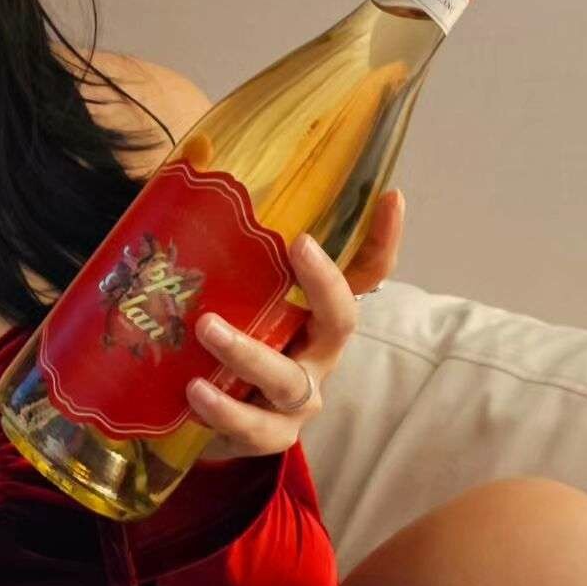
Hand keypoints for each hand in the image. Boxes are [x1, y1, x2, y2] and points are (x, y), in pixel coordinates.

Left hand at [187, 189, 405, 462]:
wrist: (208, 419)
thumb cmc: (230, 336)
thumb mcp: (231, 289)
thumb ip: (221, 234)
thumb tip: (202, 149)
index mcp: (317, 314)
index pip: (364, 273)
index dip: (382, 238)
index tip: (391, 196)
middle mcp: (318, 353)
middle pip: (342, 320)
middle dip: (325, 284)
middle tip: (298, 246)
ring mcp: (298, 399)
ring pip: (286, 377)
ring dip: (248, 352)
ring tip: (207, 328)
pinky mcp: (268, 435)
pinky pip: (254, 427)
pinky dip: (225, 409)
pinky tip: (195, 390)